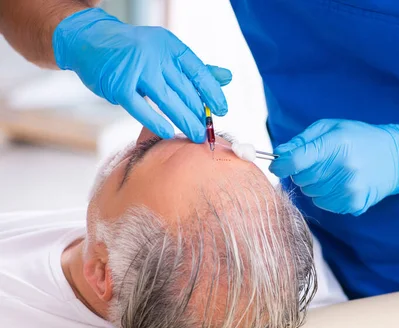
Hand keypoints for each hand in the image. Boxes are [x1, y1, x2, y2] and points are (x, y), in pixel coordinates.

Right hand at [53, 8, 231, 141]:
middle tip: (209, 131)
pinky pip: (141, 108)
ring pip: (168, 100)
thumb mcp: (167, 53)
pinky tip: (169, 132)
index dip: (213, 93)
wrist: (90, 40)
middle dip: (199, 113)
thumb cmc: (134, 51)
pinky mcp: (119, 85)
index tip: (222, 110)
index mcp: (170, 46)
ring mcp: (136, 69)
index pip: (198, 71)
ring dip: (185, 120)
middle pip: (185, 89)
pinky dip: (156, 122)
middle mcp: (154, 55)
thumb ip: (196, 68)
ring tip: (196, 135)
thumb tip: (227, 78)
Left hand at [269, 119, 398, 215]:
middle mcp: (343, 167)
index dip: (281, 165)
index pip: (296, 161)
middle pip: (301, 179)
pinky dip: (326, 195)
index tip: (278, 165)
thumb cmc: (360, 139)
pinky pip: (324, 204)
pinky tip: (341, 183)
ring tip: (334, 172)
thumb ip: (302, 141)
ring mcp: (350, 188)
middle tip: (320, 162)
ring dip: (315, 184)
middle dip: (302, 172)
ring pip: (310, 193)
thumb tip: (279, 154)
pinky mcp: (354, 203)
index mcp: (336, 144)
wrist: (395, 158)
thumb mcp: (331, 128)